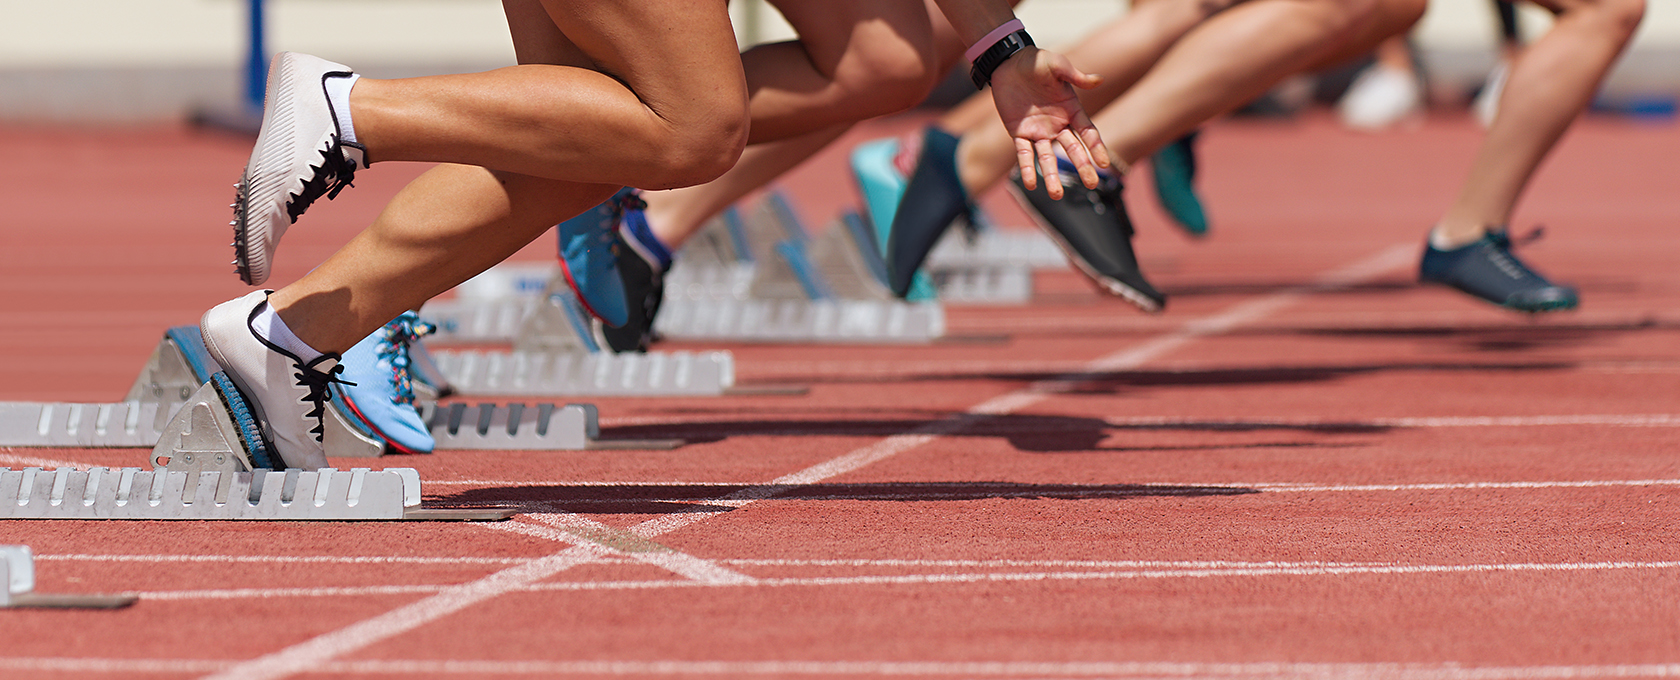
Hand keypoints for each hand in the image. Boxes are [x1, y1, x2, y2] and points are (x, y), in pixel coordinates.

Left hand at [988, 46, 1108, 199]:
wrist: (1009, 63)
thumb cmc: (1037, 61)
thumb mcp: (1057, 65)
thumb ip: (1075, 76)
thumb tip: (1098, 80)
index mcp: (1071, 110)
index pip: (1087, 132)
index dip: (1096, 147)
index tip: (1104, 163)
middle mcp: (1057, 125)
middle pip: (1072, 149)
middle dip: (1082, 167)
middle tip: (1092, 184)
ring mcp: (1038, 131)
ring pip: (1047, 158)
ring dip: (1052, 176)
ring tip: (1056, 196)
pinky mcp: (1019, 133)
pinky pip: (1024, 154)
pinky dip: (1027, 169)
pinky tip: (1030, 184)